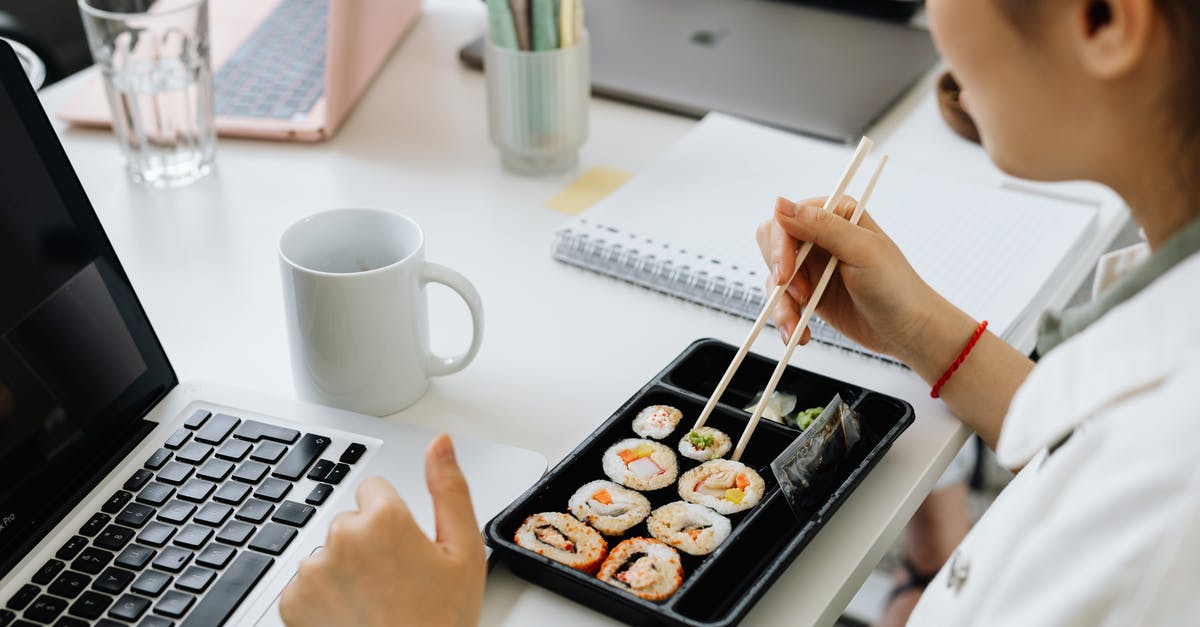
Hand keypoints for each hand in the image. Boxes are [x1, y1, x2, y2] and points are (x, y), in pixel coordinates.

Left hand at [279, 434, 485, 626]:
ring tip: (375, 604)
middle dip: (368, 545)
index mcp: (385, 519)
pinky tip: (352, 616)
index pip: (375, 490)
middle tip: (396, 584)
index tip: (405, 549)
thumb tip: (441, 442)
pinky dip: (323, 598)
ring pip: (329, 553)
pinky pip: (306, 584)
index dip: (393, 520)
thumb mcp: (464, 551)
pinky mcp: (291, 602)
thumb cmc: (441, 620)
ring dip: (344, 571)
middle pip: (351, 522)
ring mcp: (313, 571)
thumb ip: (449, 488)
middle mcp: (342, 538)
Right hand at [755, 196, 947, 363]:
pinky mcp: (809, 291)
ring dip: (781, 304)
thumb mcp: (861, 251)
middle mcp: (821, 236)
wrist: (908, 331)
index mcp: (836, 215)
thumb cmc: (897, 288)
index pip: (787, 219)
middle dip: (780, 275)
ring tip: (796, 324)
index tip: (785, 274)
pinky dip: (786, 317)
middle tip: (798, 295)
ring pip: (774, 277)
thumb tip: (781, 204)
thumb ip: (822, 226)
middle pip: (772, 245)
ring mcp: (813, 265)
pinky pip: (782, 300)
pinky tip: (799, 331)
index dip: (780, 246)